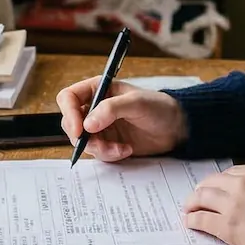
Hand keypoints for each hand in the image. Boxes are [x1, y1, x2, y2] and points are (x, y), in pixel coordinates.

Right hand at [56, 77, 187, 161]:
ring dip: (100, 149)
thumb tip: (87, 125)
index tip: (79, 130)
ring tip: (121, 148)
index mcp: (97, 90)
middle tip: (101, 145)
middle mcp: (94, 108)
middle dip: (84, 138)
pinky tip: (126, 150)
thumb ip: (111, 109)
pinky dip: (109, 154)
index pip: (69, 98)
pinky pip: (97, 153)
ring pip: (83, 142)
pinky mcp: (107, 143)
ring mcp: (100, 127)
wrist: (176, 128)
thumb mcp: (136, 103)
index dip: (69, 113)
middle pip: (71, 123)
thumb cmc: (159, 107)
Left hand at [181, 165, 244, 244]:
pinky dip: (193, 220)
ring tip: (188, 208)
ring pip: (202, 197)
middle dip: (202, 189)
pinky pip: (202, 219)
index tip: (215, 187)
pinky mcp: (226, 225)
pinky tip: (190, 222)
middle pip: (211, 182)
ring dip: (192, 203)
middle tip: (196, 197)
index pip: (229, 173)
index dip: (219, 182)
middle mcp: (242, 184)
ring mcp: (232, 204)